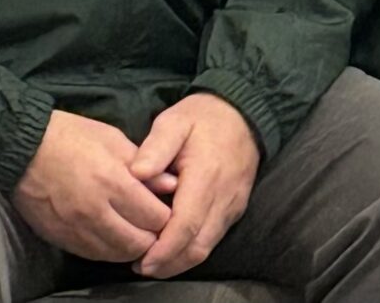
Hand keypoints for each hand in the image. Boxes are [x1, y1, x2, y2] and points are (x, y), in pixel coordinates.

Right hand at [13, 110, 169, 261]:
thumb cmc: (73, 137)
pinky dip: (109, 250)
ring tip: (137, 232)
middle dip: (153, 236)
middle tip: (155, 225)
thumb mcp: (114, 140)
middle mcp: (95, 211)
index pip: (154, 216)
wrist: (24, 149)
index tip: (167, 208)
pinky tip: (114, 237)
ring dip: (132, 247)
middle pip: (138, 242)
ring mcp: (76, 229)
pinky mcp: (62, 238)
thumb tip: (171, 185)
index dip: (166, 215)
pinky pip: (94, 254)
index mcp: (113, 181)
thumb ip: (145, 166)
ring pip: (117, 254)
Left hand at [128, 93, 260, 279]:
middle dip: (168, 263)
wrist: (243, 113)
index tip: (140, 261)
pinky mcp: (235, 209)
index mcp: (206, 176)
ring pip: (206, 247)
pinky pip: (214, 238)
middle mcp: (224, 198)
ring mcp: (233, 206)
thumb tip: (136, 174)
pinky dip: (192, 249)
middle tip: (141, 267)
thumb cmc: (204, 117)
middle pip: (197, 246)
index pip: (186, 225)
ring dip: (179, 261)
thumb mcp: (175, 120)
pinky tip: (173, 248)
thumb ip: (155, 147)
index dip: (163, 250)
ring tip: (153, 263)